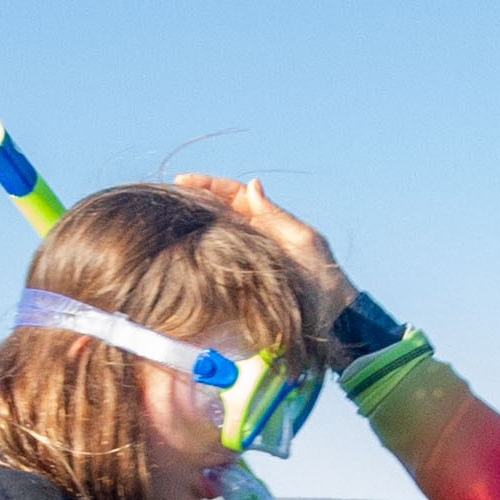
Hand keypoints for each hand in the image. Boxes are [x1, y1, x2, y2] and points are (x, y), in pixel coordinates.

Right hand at [171, 173, 354, 323]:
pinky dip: (197, 254)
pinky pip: (214, 263)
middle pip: (217, 211)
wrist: (331, 319)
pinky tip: (181, 251)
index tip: (183, 181)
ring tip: (168, 219)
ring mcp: (244, 258)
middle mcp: (253, 236)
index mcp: (268, 221)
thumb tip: (251, 184)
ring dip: (191, 225)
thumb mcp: (303, 240)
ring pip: (212, 234)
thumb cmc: (323, 278)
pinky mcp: (238, 281)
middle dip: (193, 201)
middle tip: (167, 197)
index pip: (233, 195)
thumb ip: (276, 215)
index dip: (209, 185)